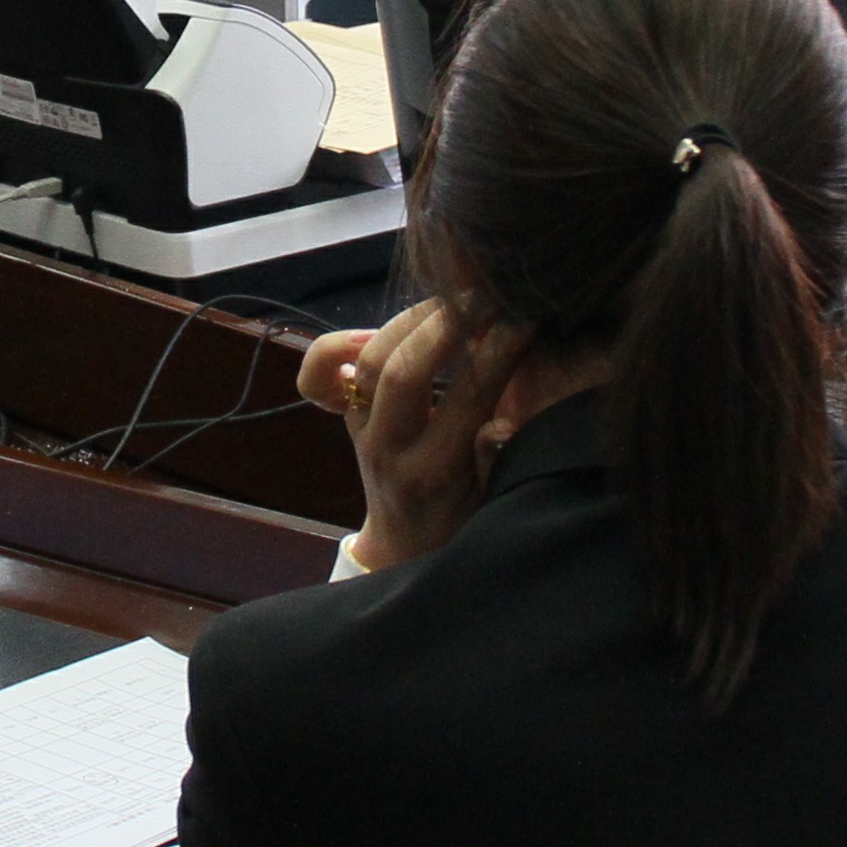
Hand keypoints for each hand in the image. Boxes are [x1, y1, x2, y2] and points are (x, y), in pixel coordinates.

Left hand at [304, 298, 529, 572]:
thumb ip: (494, 462)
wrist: (406, 549)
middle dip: (446, 324)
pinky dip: (338, 344)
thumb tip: (497, 424)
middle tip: (485, 296)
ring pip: (368, 361)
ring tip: (453, 300)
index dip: (498, 351)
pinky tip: (378, 329)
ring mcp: (359, 431)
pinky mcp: (346, 417)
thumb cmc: (463, 525)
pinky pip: (321, 375)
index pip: (466, 397)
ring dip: (411, 320)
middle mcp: (387, 449)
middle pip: (402, 372)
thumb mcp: (492, 504)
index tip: (525, 319)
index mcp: (433, 474)